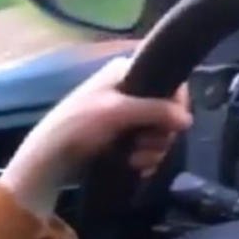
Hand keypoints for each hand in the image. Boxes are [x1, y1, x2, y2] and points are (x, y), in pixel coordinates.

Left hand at [0, 57, 190, 217]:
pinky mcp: (124, 141)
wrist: (50, 159)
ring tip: (133, 159)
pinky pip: (150, 149)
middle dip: (160, 134)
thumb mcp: (116, 112)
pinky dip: (145, 160)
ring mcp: (127, 118)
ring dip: (152, 151)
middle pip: (168, 112)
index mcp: (126, 72)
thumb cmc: (78, 125)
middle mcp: (130, 92)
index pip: (169, 80)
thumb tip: (188, 119)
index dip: (175, 103)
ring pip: (160, 134)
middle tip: (143, 143)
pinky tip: (133, 166)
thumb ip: (154, 110)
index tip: (174, 122)